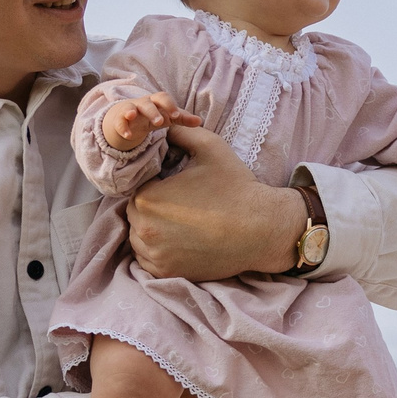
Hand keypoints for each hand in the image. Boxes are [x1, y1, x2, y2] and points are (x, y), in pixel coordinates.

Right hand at [103, 91, 200, 151]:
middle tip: (160, 122)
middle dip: (153, 111)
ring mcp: (130, 109)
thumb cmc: (154, 115)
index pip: (163, 98)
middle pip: (148, 103)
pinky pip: (120, 121)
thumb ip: (183, 119)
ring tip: (132, 116)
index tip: (177, 116)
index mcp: (157, 101)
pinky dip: (122, 128)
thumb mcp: (169, 117)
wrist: (130, 117)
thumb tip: (199, 121)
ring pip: (130, 107)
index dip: (170, 105)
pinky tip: (127, 135)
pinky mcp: (120, 119)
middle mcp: (143, 103)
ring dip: (131, 111)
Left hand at [126, 125, 308, 280]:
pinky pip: (147, 260)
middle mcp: (144, 229)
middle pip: (135, 213)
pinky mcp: (166, 272)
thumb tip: (161, 124)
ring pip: (138, 237)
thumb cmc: (236, 187)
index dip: (154, 184)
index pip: (136, 187)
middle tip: (179, 204)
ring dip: (152, 229)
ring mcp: (154, 255)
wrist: (261, 229)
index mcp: (147, 198)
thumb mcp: (210, 147)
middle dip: (151, 206)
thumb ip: (180, 131)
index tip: (174, 186)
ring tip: (180, 222)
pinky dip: (158, 251)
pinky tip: (180, 240)